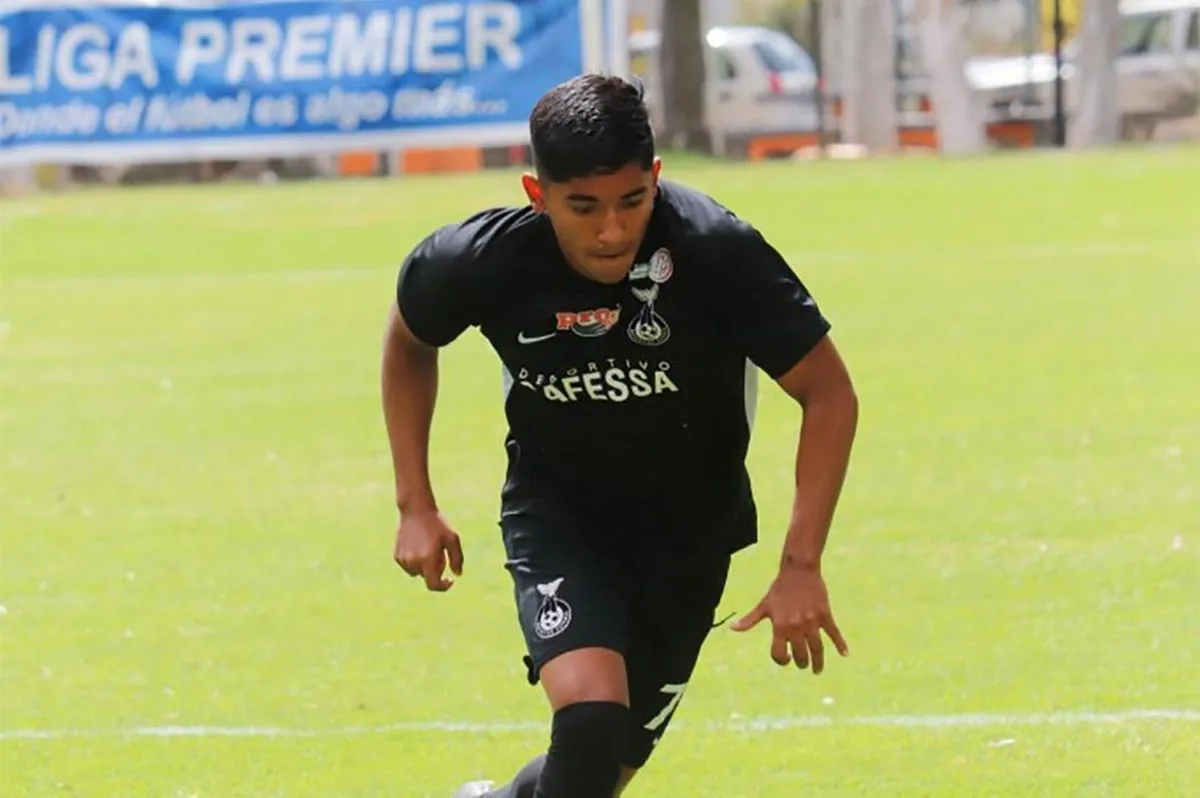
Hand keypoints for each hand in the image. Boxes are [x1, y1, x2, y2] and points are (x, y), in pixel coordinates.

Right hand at [393, 509, 463, 591]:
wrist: (416, 510)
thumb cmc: (437, 524)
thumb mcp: (452, 538)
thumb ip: (457, 558)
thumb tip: (457, 575)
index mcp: (427, 559)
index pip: (433, 585)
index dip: (442, 586)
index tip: (449, 580)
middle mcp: (413, 562)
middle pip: (427, 577)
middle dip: (436, 569)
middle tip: (440, 553)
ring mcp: (403, 560)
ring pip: (417, 572)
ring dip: (424, 566)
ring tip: (428, 547)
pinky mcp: (397, 556)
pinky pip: (408, 566)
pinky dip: (415, 561)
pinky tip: (418, 545)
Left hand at [731, 565, 848, 673]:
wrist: (798, 570)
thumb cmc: (779, 589)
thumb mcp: (764, 605)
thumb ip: (750, 620)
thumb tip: (732, 628)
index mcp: (779, 626)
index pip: (779, 653)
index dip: (781, 660)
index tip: (785, 660)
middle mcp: (796, 626)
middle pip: (800, 654)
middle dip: (801, 663)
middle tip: (803, 665)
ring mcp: (812, 621)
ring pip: (817, 648)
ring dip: (817, 662)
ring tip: (817, 670)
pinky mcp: (825, 615)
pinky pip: (834, 633)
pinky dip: (840, 644)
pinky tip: (845, 654)